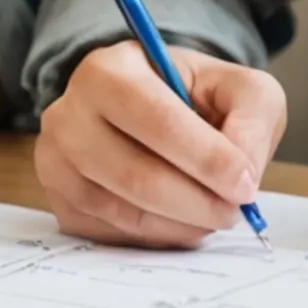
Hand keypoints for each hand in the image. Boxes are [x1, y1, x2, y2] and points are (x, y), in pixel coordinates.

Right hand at [35, 38, 285, 246]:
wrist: (151, 113)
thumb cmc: (195, 98)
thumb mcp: (239, 88)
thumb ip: (251, 119)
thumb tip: (243, 173)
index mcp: (109, 70)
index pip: (158, 120)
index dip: (206, 159)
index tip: (245, 185)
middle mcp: (68, 114)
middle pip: (136, 175)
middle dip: (197, 202)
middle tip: (235, 211)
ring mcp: (56, 162)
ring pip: (124, 212)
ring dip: (180, 224)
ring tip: (213, 215)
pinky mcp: (60, 202)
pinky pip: (112, 235)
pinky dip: (157, 238)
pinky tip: (180, 222)